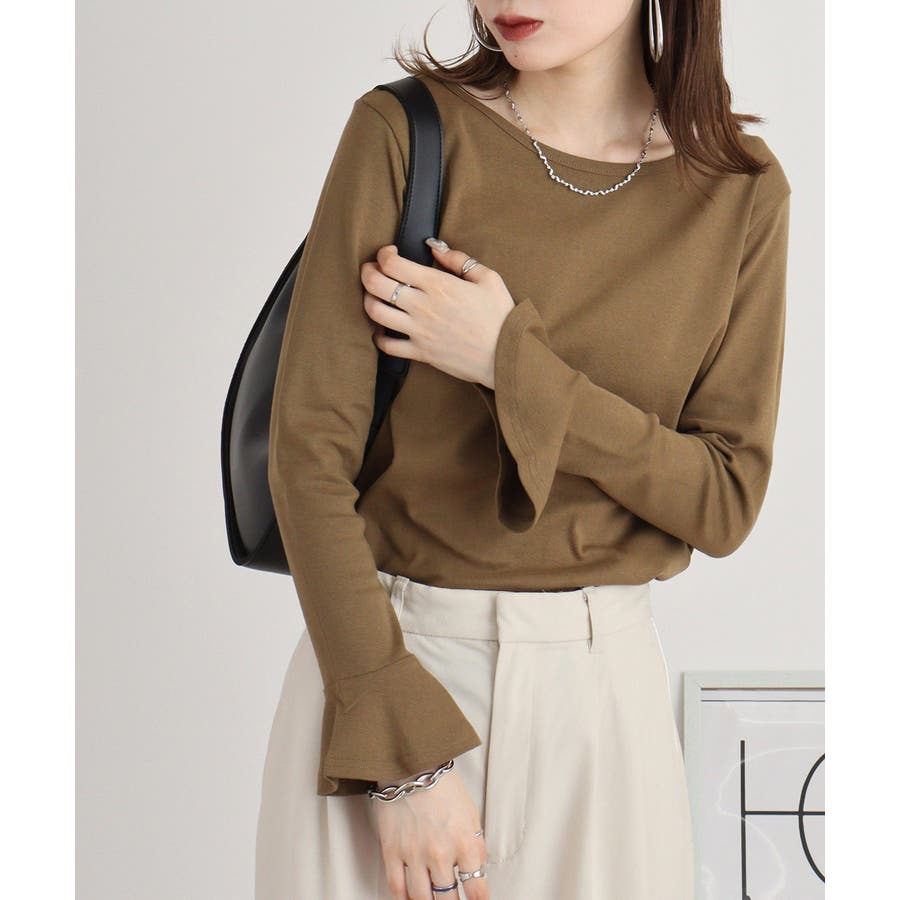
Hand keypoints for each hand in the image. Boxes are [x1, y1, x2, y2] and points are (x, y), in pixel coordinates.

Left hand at [360, 239, 514, 389]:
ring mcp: (418, 331)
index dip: (383, 254)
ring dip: (369, 300)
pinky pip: (387, 345)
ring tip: (376, 297)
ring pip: (375, 312)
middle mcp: (422, 306)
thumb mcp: (488, 278)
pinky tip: (384, 329)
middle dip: (367, 272)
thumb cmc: (499, 316)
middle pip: (376, 284)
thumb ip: (458, 260)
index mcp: (438, 284)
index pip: (392, 263)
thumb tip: (435, 247)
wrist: (505, 355)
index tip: (389, 254)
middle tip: (373, 270)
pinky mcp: (420, 353)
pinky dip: (379, 336)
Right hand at [372, 767, 489, 899]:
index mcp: (464, 843)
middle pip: (448, 899)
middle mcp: (440, 853)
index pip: (476, 889)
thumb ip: (476, 844)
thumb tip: (478, 868)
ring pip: (422, 898)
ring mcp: (414, 854)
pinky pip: (396, 888)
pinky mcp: (392, 851)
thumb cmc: (442, 786)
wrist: (412, 766)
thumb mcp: (471, 813)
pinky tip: (409, 899)